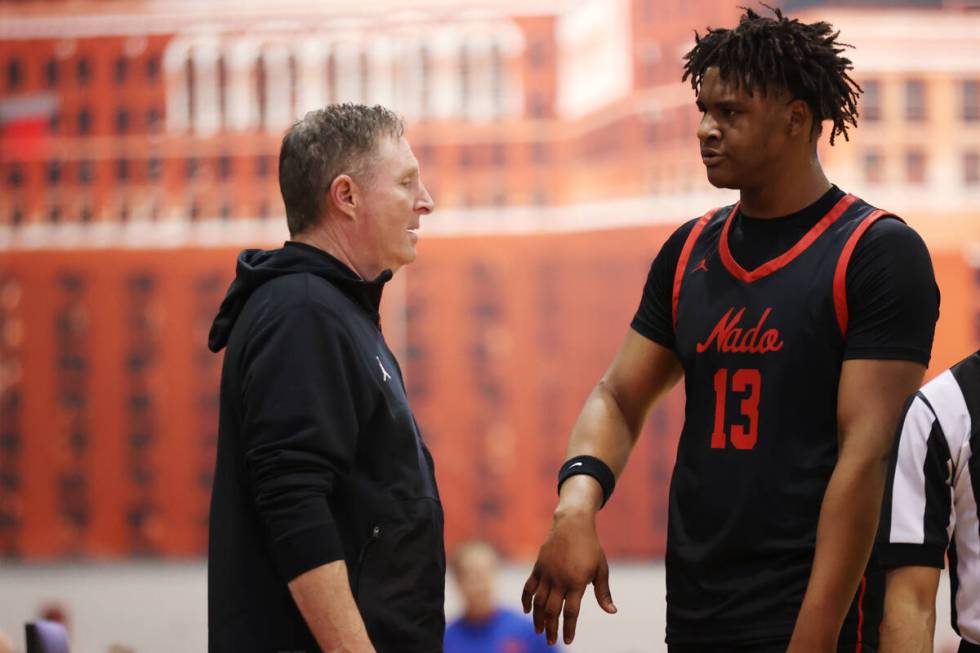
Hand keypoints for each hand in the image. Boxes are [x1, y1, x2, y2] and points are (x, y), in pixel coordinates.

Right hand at [521, 508, 616, 645]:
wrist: (572, 524)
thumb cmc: (590, 547)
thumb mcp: (601, 569)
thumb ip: (603, 592)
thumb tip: (612, 612)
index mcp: (576, 582)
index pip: (571, 612)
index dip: (569, 628)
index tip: (568, 641)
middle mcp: (559, 580)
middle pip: (552, 610)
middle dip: (551, 628)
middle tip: (550, 641)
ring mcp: (546, 573)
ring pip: (539, 602)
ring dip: (538, 618)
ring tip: (539, 630)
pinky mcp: (538, 567)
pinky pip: (529, 587)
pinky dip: (526, 600)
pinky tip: (528, 611)